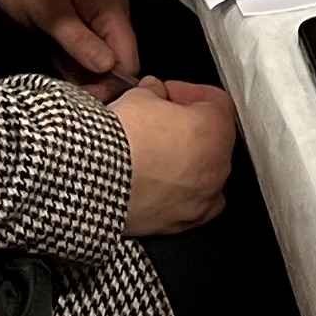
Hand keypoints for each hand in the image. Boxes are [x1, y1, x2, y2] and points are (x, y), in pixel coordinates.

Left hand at [0, 0, 138, 93]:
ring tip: (63, 91)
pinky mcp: (77, 32)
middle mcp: (108, 18)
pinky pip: (83, 60)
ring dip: (83, 80)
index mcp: (111, 9)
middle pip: (116, 65)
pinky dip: (72, 72)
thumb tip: (108, 67)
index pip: (128, 58)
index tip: (91, 99)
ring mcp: (93, 26)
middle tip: (73, 99)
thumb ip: (80, 41)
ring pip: (98, 66)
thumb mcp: (51, 12)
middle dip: (97, 85)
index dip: (113, 83)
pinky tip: (59, 78)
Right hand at [110, 76, 236, 235]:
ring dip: (186, 161)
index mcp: (215, 130)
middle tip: (160, 120)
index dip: (188, 92)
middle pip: (212, 138)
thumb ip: (154, 92)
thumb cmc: (123, 141)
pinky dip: (180, 193)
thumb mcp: (139, 97)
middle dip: (187, 127)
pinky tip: (158, 184)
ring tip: (156, 154)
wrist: (98, 181)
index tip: (168, 92)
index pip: (214, 101)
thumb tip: (152, 92)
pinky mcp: (182, 223)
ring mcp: (202, 198)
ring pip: (204, 173)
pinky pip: (191, 204)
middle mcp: (217, 166)